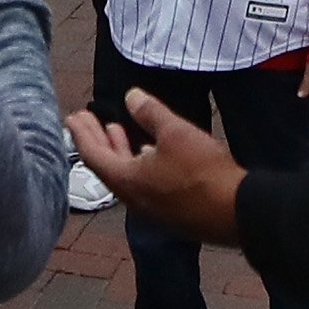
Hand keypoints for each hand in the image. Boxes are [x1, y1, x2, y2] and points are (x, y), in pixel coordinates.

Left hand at [68, 87, 249, 242]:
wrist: (236, 212)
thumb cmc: (203, 171)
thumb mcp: (175, 132)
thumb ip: (150, 113)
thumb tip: (131, 96)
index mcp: (127, 180)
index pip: (92, 155)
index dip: (81, 133)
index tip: (72, 116)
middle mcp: (133, 197)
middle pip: (105, 165)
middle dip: (95, 139)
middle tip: (84, 119)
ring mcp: (151, 207)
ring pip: (124, 175)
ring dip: (117, 149)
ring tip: (113, 129)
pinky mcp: (168, 210)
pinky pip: (141, 183)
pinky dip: (134, 162)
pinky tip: (146, 151)